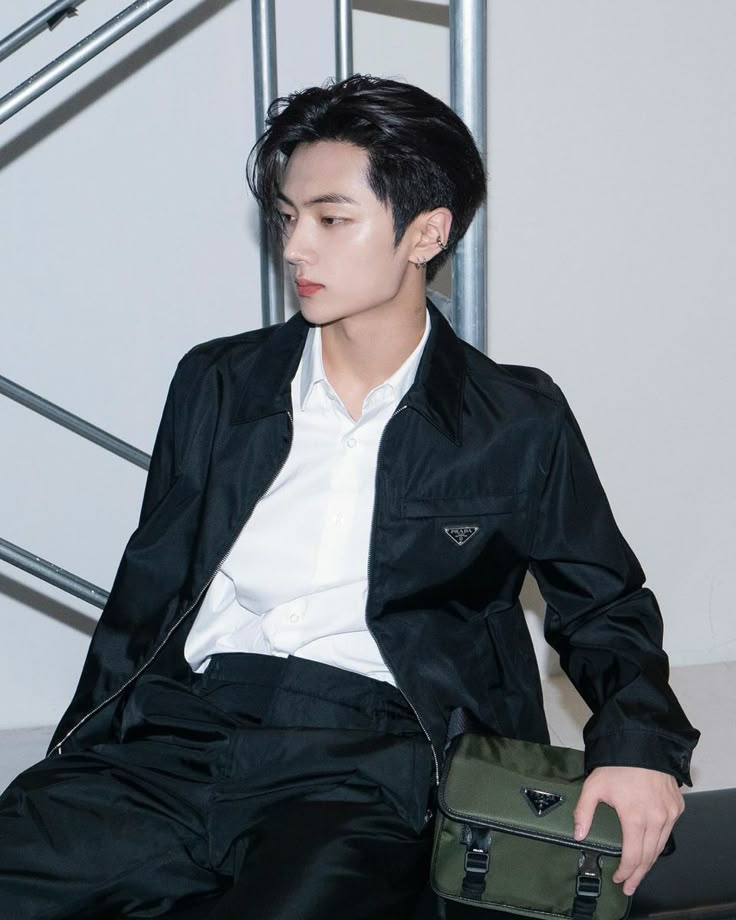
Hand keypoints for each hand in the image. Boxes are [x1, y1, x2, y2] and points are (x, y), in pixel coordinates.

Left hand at [573, 766, 683, 895]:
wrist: (642, 743)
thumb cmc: (617, 764)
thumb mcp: (594, 786)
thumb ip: (584, 812)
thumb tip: (578, 835)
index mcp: (636, 818)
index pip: (633, 856)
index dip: (626, 872)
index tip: (619, 878)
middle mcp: (657, 819)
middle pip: (649, 857)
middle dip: (638, 875)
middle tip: (629, 886)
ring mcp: (670, 813)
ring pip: (660, 846)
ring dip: (650, 861)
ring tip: (639, 872)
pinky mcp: (677, 806)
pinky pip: (669, 830)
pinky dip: (659, 840)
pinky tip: (650, 845)